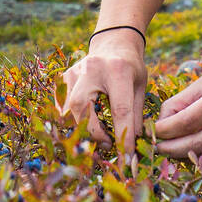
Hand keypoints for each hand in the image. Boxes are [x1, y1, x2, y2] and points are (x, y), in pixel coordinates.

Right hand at [58, 29, 147, 154]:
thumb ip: (136, 116)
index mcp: (118, 70)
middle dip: (92, 133)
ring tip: (98, 136)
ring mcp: (73, 72)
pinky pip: (60, 106)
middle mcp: (91, 68)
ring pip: (66, 109)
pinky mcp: (63, 77)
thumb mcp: (140, 88)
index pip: (120, 110)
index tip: (127, 158)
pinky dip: (70, 120)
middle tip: (107, 144)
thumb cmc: (131, 67)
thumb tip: (132, 147)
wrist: (113, 42)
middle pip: (81, 107)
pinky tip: (85, 124)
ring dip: (81, 129)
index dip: (122, 137)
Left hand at [153, 51, 201, 161]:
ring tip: (167, 149)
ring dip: (184, 155)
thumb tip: (160, 126)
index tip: (153, 132)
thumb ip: (181, 102)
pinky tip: (187, 148)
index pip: (189, 121)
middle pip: (198, 143)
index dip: (167, 130)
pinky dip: (200, 154)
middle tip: (155, 148)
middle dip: (172, 149)